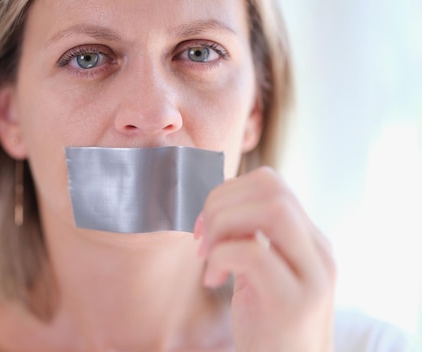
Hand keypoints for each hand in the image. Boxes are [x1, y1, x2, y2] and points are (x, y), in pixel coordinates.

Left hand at [194, 167, 335, 351]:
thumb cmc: (268, 328)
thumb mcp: (261, 275)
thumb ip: (252, 240)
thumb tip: (219, 207)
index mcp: (309, 242)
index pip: (272, 183)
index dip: (229, 191)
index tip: (206, 222)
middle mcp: (319, 253)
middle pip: (272, 187)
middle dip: (222, 202)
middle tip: (201, 236)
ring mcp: (312, 277)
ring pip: (272, 210)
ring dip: (223, 224)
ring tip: (206, 254)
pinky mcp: (293, 303)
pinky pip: (253, 253)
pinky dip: (221, 258)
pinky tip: (213, 281)